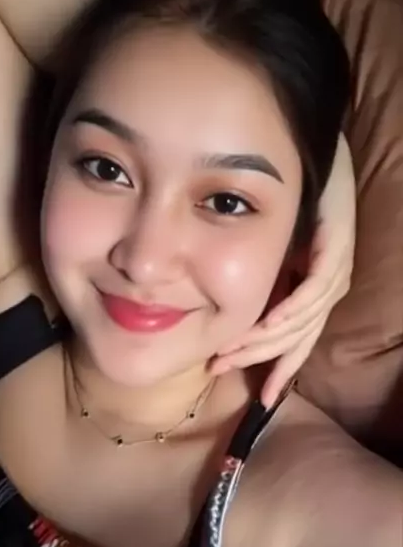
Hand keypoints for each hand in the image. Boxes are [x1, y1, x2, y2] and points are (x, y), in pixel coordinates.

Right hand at [212, 135, 355, 407]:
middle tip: (219, 368)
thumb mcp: (255, 245)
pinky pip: (315, 288)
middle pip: (298, 338)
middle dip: (258, 359)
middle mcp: (325, 284)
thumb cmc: (275, 194)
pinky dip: (290, 307)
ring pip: (303, 320)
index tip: (258, 399)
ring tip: (229, 351)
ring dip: (264, 338)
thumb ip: (244, 280)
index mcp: (308, 289)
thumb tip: (210, 313)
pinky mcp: (337, 245)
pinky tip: (266, 320)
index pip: (296, 341)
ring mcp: (334, 267)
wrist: (302, 147)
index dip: (276, 369)